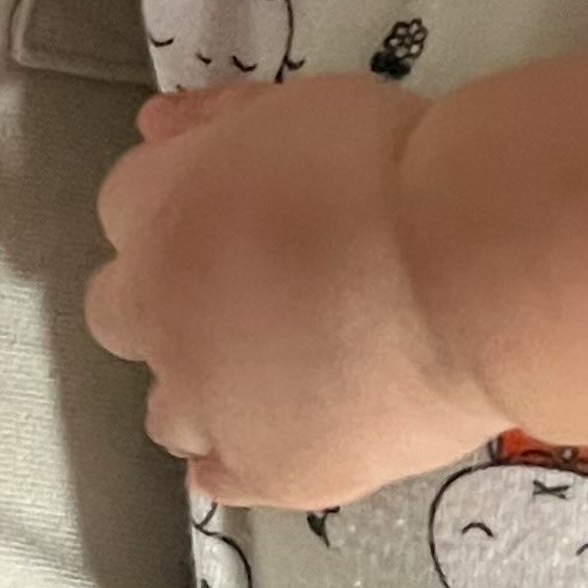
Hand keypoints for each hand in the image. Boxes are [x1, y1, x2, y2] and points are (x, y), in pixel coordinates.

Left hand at [87, 73, 500, 509]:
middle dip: (174, 306)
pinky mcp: (260, 471)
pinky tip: (289, 436)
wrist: (465, 271)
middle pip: (122, 316)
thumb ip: (220, 119)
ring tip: (290, 373)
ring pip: (168, 410)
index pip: (127, 209)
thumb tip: (158, 124)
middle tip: (259, 297)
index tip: (241, 218)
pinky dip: (240, 460)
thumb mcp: (298, 106)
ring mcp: (203, 401)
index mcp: (159, 208)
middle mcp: (156, 310)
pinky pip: (218, 480)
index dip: (185, 214)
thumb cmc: (391, 168)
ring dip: (209, 390)